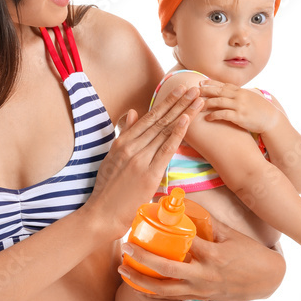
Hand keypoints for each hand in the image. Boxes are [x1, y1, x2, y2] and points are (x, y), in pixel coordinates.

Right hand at [84, 85, 203, 239]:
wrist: (101, 213)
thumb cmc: (107, 190)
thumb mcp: (111, 157)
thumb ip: (124, 135)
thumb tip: (131, 113)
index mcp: (122, 142)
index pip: (148, 118)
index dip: (166, 103)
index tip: (178, 90)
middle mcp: (131, 147)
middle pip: (160, 120)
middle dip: (179, 102)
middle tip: (194, 87)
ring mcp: (140, 159)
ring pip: (165, 130)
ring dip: (184, 112)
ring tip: (198, 99)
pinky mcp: (148, 173)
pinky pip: (166, 149)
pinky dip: (177, 133)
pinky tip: (187, 120)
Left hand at [117, 218, 285, 300]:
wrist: (267, 280)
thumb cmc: (250, 254)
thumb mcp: (231, 234)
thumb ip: (207, 222)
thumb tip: (184, 206)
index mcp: (212, 255)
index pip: (181, 243)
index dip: (160, 233)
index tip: (144, 223)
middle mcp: (203, 275)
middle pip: (166, 270)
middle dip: (142, 261)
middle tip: (125, 249)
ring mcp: (200, 290)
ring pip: (164, 290)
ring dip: (140, 281)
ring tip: (122, 270)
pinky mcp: (199, 298)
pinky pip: (171, 298)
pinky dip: (152, 293)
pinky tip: (138, 286)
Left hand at [198, 80, 280, 134]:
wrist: (271, 119)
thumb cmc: (260, 110)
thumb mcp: (250, 98)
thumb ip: (239, 95)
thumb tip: (229, 93)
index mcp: (241, 91)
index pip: (224, 85)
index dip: (211, 83)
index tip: (201, 82)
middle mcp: (239, 96)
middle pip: (219, 91)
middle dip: (206, 90)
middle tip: (194, 91)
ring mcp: (239, 106)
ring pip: (219, 101)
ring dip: (207, 102)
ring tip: (197, 105)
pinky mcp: (240, 117)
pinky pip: (224, 114)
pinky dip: (214, 115)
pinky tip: (207, 118)